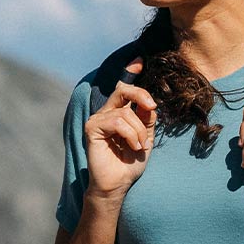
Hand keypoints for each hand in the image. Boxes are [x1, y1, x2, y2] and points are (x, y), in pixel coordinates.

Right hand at [84, 57, 156, 199]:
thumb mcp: (145, 137)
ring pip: (125, 112)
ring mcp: (97, 119)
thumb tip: (149, 102)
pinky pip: (116, 121)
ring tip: (139, 145)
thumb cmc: (130, 163)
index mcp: (119, 113)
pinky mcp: (92, 128)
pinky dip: (130, 133)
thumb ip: (147, 119)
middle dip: (141, 95)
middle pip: (123, 90)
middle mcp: (106, 113)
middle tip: (152, 107)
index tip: (139, 59)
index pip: (124, 88)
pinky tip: (132, 146)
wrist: (118, 184)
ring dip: (138, 130)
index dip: (130, 72)